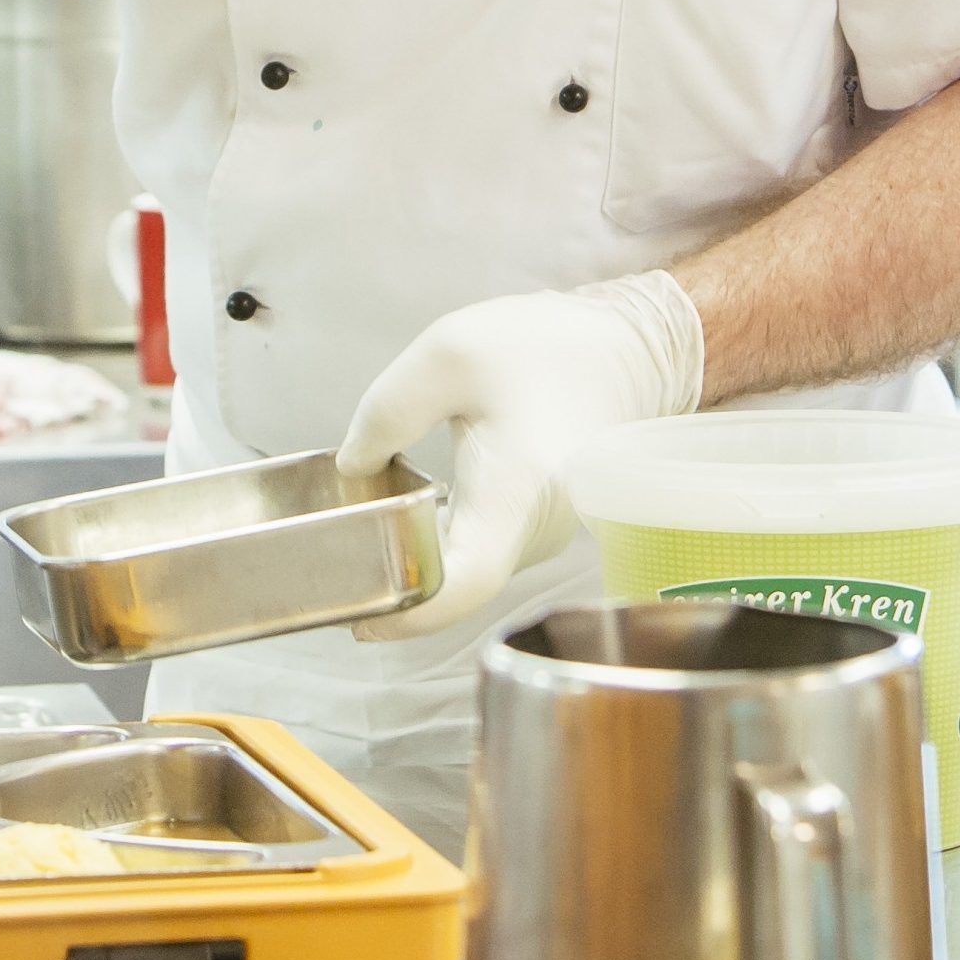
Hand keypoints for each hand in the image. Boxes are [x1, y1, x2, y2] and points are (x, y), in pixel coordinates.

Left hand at [334, 272, 703, 642]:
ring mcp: (542, 537)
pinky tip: (403, 524)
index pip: (466, 582)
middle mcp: (536, 530)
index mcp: (516, 488)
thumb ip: (386, 414)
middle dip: (397, 591)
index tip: (360, 612)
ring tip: (356, 544)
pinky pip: (482, 556)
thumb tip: (353, 470)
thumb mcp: (448, 355)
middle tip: (333, 573)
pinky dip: (439, 550)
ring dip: (416, 568)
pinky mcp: (538, 530)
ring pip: (469, 577)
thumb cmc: (545, 347)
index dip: (411, 611)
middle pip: (460, 590)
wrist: (627, 351)